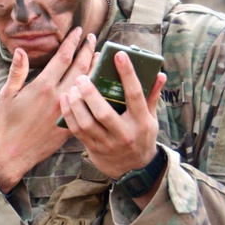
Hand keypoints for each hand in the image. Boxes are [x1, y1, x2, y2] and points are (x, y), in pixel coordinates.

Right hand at [0, 28, 96, 191]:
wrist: (11, 154)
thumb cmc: (5, 124)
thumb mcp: (6, 95)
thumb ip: (17, 72)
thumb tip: (22, 50)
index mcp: (42, 86)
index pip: (62, 58)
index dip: (72, 42)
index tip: (79, 31)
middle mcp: (58, 97)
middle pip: (80, 68)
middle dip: (88, 50)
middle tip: (94, 38)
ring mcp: (66, 112)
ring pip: (87, 85)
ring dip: (94, 68)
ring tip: (99, 56)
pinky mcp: (69, 126)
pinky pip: (87, 106)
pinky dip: (94, 93)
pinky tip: (98, 86)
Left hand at [58, 50, 165, 180]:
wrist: (132, 169)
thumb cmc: (141, 136)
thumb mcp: (151, 119)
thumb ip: (152, 96)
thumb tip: (159, 73)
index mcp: (141, 122)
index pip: (135, 95)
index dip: (128, 74)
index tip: (119, 55)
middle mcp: (124, 133)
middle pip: (105, 112)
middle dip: (91, 94)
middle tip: (82, 77)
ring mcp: (107, 143)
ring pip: (87, 123)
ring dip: (76, 104)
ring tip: (72, 88)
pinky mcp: (92, 148)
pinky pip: (77, 130)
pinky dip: (68, 114)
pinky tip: (64, 100)